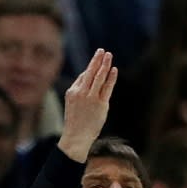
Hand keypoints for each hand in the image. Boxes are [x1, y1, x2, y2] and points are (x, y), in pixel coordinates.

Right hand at [58, 48, 117, 162]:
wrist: (76, 137)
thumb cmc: (76, 122)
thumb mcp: (73, 104)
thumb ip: (80, 91)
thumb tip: (87, 77)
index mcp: (72, 92)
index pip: (83, 76)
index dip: (91, 69)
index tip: (98, 60)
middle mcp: (81, 93)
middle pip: (90, 72)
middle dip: (96, 60)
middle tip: (102, 50)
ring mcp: (91, 98)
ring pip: (99, 77)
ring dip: (104, 65)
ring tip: (109, 55)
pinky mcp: (101, 104)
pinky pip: (107, 88)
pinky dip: (111, 78)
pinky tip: (114, 70)